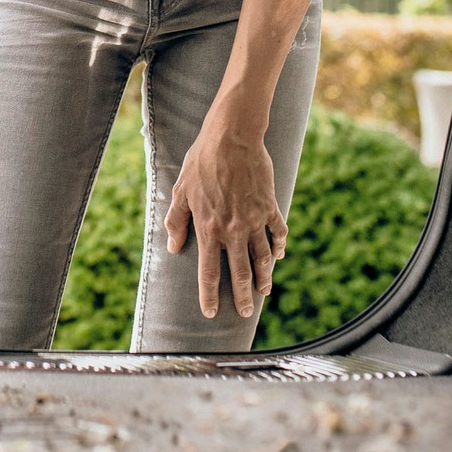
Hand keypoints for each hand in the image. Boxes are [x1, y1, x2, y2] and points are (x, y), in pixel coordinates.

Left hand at [163, 115, 286, 320]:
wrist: (232, 138)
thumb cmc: (201, 162)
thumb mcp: (180, 191)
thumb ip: (176, 221)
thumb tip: (172, 247)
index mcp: (208, 229)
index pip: (208, 272)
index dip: (209, 296)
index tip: (211, 313)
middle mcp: (232, 230)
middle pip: (239, 272)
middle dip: (242, 296)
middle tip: (246, 313)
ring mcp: (254, 219)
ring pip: (263, 257)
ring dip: (264, 276)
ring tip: (265, 291)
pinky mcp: (269, 206)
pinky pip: (277, 232)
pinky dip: (279, 246)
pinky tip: (278, 255)